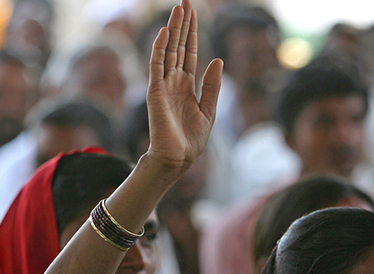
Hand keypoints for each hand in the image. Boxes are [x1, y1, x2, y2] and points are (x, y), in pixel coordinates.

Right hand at [146, 0, 221, 172]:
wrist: (178, 158)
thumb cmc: (192, 140)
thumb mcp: (209, 110)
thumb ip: (212, 86)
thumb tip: (217, 60)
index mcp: (187, 85)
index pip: (189, 52)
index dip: (192, 33)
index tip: (194, 13)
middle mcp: (174, 81)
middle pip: (179, 46)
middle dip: (183, 24)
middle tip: (185, 1)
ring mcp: (163, 85)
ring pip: (169, 50)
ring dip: (173, 29)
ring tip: (178, 8)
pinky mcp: (155, 92)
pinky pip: (157, 65)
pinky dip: (161, 48)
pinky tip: (166, 31)